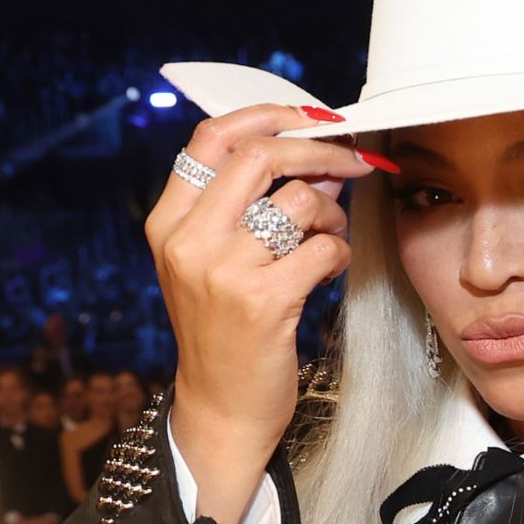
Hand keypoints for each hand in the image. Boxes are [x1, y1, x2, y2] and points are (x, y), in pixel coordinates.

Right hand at [145, 104, 381, 523]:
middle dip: (319, 150)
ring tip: (331, 236)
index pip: (211, 138)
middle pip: (259, 156)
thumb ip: (252, 206)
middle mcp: (186, 240)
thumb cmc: (227, 329)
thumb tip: (319, 154)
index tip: (313, 117)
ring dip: (334, 212)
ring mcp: (221, 271)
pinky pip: (325, 248)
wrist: (222, 408)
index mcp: (168, 222)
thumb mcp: (216, 261)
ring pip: (300, 201)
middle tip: (354, 161)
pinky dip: (339, 253)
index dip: (268, 116)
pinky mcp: (263, 301)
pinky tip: (327, 273)